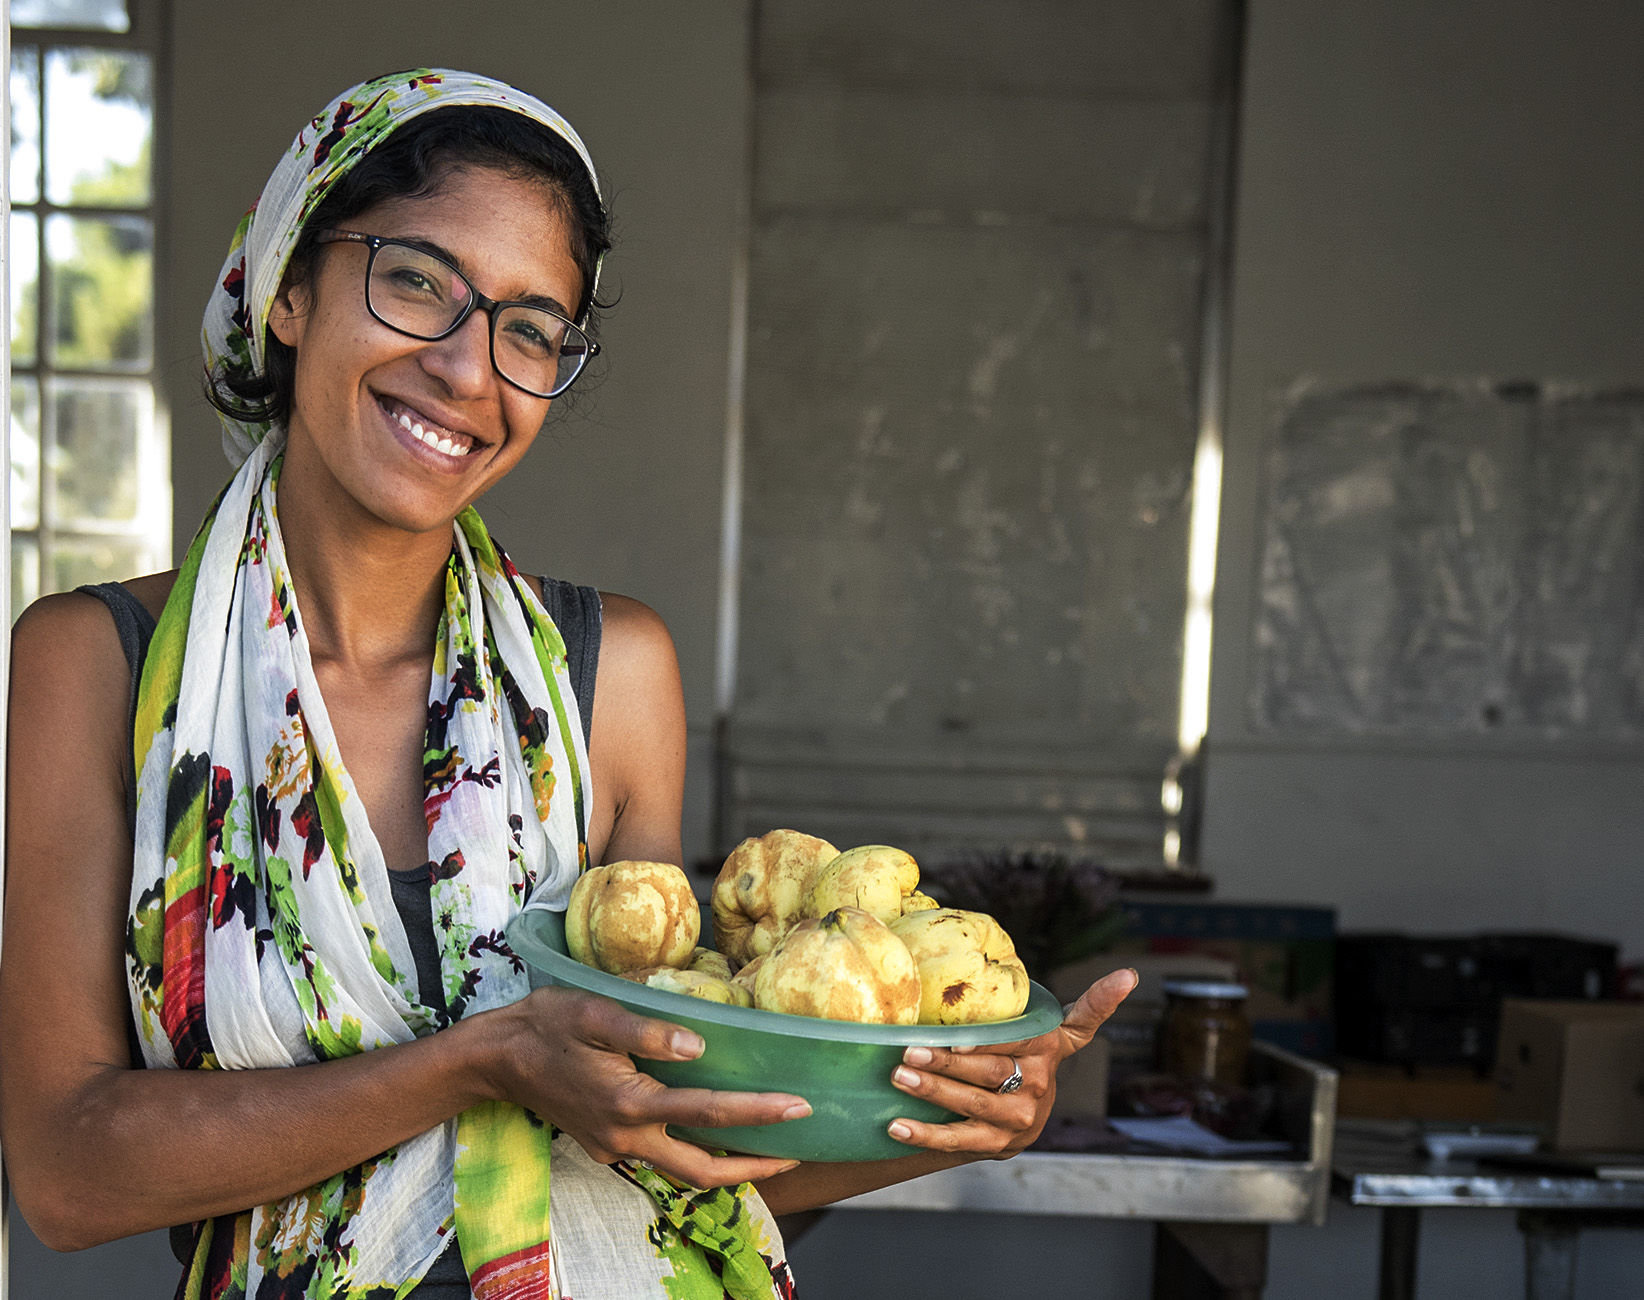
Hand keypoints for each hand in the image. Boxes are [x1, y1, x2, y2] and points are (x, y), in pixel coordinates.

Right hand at [482, 986, 809, 1187]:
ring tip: (767, 1150)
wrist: (496, 1056)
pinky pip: (659, 1157)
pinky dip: (693, 1152)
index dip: (758, 1113)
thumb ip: (649, 1030)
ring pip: (681, 1172)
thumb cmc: (547, 1024)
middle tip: (798, 1151)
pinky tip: (712, 1132)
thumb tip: (699, 1045)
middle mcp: (625, 1136)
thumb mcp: (595, 1013)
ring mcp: (613, 1147)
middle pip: (702, 1170)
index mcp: (628, 1104)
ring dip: (726, 1167)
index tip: (798, 1108)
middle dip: (754, 1165)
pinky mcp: (605, 1145)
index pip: (708, 1113)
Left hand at [885, 967, 1137, 1157]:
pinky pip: (961, 1139)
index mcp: (1050, 1044)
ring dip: (934, 1092)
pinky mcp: (1001, 1144)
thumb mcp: (1048, 1025)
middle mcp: (1040, 1081)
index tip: (967, 1039)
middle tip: (910, 1051)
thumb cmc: (1021, 1051)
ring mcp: (1022, 1116)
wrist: (1020, 1115)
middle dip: (947, 1061)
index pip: (1025, 1038)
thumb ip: (1074, 1002)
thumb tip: (1128, 975)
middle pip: (991, 1069)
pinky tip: (898, 1126)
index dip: (998, 1038)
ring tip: (900, 1077)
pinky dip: (927, 1134)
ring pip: (975, 1103)